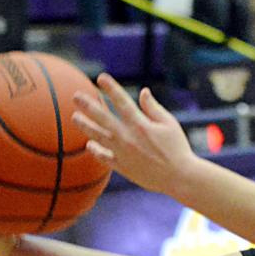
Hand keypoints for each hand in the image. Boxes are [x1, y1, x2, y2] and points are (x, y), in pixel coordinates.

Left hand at [72, 73, 196, 196]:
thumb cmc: (178, 148)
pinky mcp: (123, 167)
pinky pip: (104, 157)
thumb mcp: (170, 124)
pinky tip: (90, 143)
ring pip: (98, 137)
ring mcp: (123, 153)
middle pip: (103, 118)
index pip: (122, 102)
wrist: (179, 177)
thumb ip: (153, 108)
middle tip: (76, 96)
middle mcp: (128, 137)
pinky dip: (95, 150)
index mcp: (141, 125)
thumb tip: (143, 92)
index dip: (111, 88)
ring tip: (75, 117)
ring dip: (85, 126)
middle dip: (88, 105)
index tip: (101, 77)